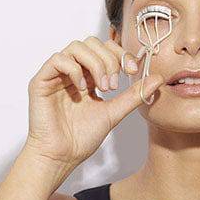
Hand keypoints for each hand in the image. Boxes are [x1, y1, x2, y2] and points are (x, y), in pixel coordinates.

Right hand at [23, 36, 163, 168]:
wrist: (62, 156)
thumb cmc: (82, 138)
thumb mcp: (115, 112)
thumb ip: (133, 95)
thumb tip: (158, 78)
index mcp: (88, 76)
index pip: (105, 49)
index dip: (121, 54)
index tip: (133, 70)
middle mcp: (72, 71)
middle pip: (92, 42)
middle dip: (109, 59)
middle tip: (114, 85)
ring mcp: (56, 74)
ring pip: (76, 47)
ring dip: (95, 64)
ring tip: (102, 87)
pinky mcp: (41, 80)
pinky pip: (58, 59)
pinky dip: (74, 70)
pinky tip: (83, 89)